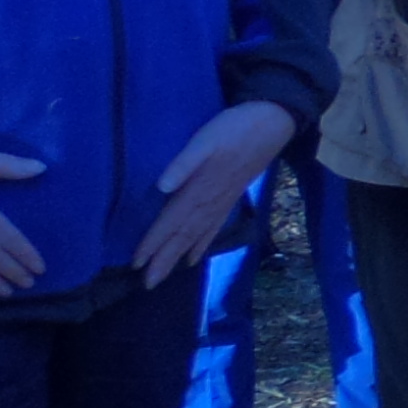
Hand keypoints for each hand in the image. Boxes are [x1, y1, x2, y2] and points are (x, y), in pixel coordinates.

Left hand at [134, 99, 298, 287]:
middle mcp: (209, 202)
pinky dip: (202, 245)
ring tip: (163, 276)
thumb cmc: (234, 128)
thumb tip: (162, 187)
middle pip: (182, 236)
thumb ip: (184, 164)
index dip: (153, 242)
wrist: (271, 123)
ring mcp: (222, 203)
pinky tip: (193, 258)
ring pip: (196, 236)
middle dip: (163, 260)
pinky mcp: (230, 198)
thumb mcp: (205, 139)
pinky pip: (213, 228)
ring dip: (178, 257)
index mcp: (199, 189)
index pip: (171, 221)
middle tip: (147, 284)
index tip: (136, 264)